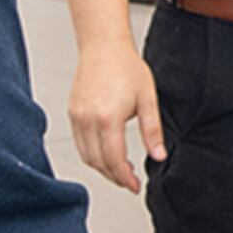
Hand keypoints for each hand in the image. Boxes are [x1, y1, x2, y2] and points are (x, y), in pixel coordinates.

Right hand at [68, 39, 167, 193]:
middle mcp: (88, 120)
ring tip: (119, 169)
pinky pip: (79, 143)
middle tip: (129, 181)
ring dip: (102, 167)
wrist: (103, 46)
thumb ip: (153, 131)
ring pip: (86, 156)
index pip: (114, 160)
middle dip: (114, 176)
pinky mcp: (72, 112)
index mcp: (108, 118)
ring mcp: (77, 117)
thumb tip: (159, 155)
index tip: (134, 186)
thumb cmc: (125, 66)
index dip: (125, 178)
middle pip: (98, 162)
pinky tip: (106, 153)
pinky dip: (92, 154)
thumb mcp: (148, 99)